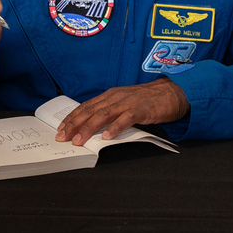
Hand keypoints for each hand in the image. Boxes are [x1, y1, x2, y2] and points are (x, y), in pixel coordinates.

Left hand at [55, 77, 189, 144]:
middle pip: (91, 111)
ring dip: (89, 128)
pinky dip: (115, 128)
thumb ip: (111, 112)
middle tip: (62, 137)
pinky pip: (126, 119)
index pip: (86, 106)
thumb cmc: (149, 100)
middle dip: (74, 124)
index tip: (60, 129)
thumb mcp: (125, 102)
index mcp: (110, 96)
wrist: (172, 92)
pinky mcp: (141, 109)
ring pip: (104, 115)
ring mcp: (128, 102)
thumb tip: (94, 127)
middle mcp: (116, 97)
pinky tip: (107, 137)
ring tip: (79, 139)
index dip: (72, 118)